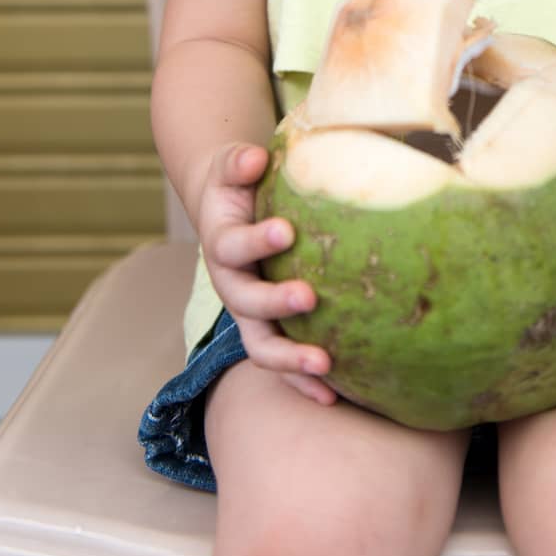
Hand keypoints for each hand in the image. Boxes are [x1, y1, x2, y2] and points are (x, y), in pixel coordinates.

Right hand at [197, 142, 336, 404]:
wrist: (226, 208)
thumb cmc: (239, 182)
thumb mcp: (233, 166)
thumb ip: (239, 162)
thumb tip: (254, 159)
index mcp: (221, 243)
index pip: (233, 245)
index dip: (256, 241)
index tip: (285, 230)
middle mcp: (231, 284)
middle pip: (246, 303)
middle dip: (276, 304)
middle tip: (309, 298)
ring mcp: (248, 313)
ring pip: (262, 345)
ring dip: (291, 360)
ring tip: (327, 364)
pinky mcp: (267, 329)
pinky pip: (283, 361)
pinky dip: (303, 382)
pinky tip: (334, 395)